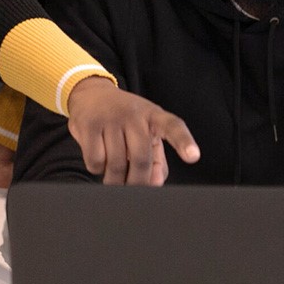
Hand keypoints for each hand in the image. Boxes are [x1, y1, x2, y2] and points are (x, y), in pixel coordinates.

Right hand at [66, 77, 199, 184]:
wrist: (91, 94)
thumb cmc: (125, 120)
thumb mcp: (146, 132)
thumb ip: (157, 160)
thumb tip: (155, 183)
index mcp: (154, 115)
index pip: (174, 127)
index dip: (184, 142)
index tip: (193, 156)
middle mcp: (134, 114)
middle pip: (141, 158)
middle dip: (136, 182)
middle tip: (131, 189)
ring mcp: (111, 117)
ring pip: (116, 164)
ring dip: (114, 179)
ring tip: (113, 176)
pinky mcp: (90, 124)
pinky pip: (96, 160)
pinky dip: (97, 169)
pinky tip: (99, 160)